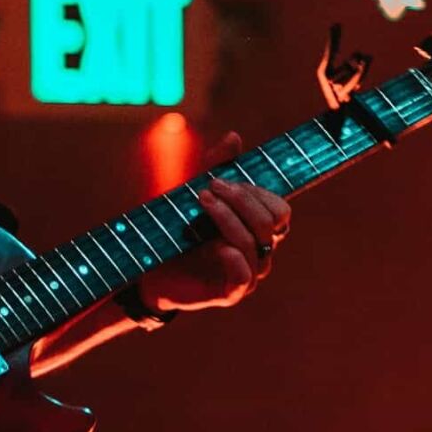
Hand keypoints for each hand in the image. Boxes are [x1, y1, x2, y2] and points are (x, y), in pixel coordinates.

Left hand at [140, 132, 289, 315]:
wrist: (152, 269)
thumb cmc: (179, 231)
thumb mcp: (196, 194)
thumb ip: (216, 167)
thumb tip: (234, 137)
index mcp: (258, 230)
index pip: (279, 210)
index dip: (256, 193)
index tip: (223, 179)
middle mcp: (260, 252)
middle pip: (271, 223)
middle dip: (242, 200)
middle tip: (210, 187)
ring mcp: (248, 274)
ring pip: (255, 245)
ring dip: (228, 219)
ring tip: (202, 201)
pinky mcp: (230, 293)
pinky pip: (244, 277)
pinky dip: (235, 259)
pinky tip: (217, 246)